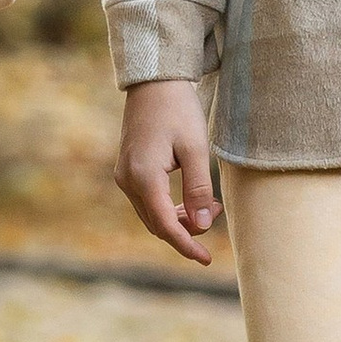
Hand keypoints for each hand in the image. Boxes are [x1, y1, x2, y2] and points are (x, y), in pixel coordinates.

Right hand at [115, 78, 219, 264]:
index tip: (207, 259)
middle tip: (216, 211)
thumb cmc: (178, 110)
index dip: (187, 245)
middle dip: (188, 229)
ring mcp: (124, 176)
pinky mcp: (128, 170)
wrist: (155, 82)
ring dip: (180, 218)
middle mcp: (128, 181)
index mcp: (144, 177)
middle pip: (157, 224)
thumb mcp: (196, 148)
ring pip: (152, 214)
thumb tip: (203, 225)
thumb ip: (198, 188)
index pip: (166, 225)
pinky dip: (170, 207)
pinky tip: (191, 197)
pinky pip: (148, 201)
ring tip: (208, 203)